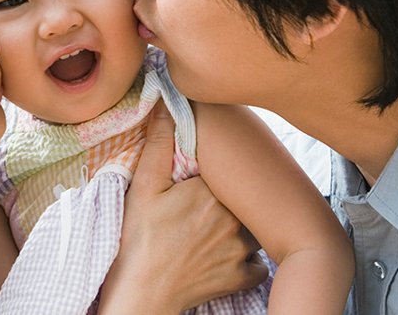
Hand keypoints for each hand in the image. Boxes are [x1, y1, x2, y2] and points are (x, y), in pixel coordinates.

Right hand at [98, 102, 267, 312]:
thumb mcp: (142, 188)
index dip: (222, 172)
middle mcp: (233, 218)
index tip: (210, 176)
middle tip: (215, 203)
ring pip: (257, 228)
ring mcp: (241, 249)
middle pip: (245, 199)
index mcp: (211, 192)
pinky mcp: (242, 276)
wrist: (143, 292)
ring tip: (224, 226)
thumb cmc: (138, 240)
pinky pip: (259, 264)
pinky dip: (251, 261)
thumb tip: (167, 105)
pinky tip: (232, 256)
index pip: (230, 171)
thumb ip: (158, 145)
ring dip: (247, 226)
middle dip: (236, 198)